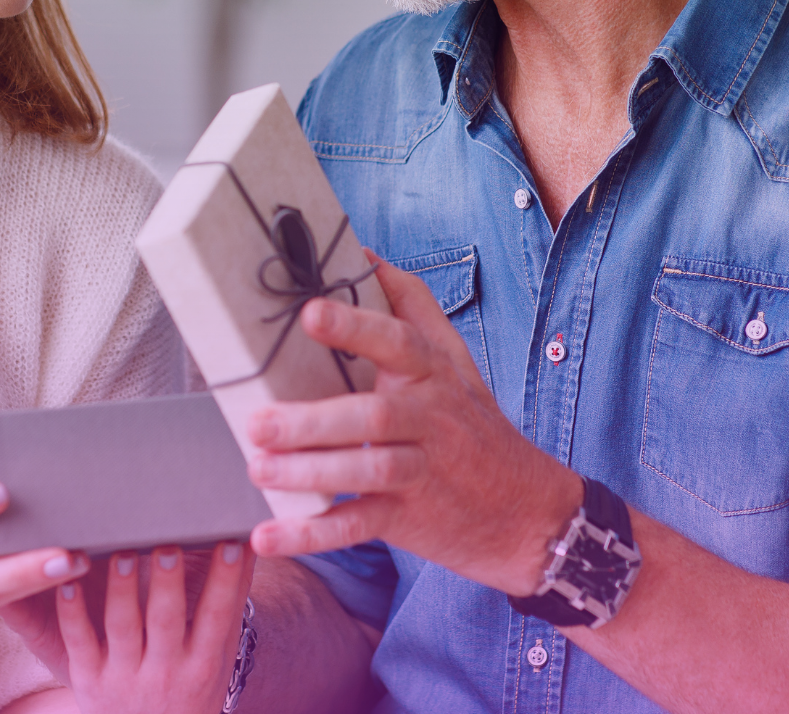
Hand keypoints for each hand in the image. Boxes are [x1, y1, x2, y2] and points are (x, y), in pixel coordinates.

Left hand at [50, 542, 255, 712]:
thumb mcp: (218, 657)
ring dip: (122, 588)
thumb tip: (250, 546)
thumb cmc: (191, 691)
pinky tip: (68, 583)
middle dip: (168, 582)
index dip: (226, 578)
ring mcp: (125, 676)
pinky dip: (72, 613)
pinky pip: (79, 642)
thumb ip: (229, 604)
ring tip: (122, 553)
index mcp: (202, 662)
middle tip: (168, 544)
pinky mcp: (89, 679)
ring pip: (123, 626)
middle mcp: (166, 671)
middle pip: (167, 619)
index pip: (217, 614)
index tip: (232, 542)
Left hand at [243, 252, 583, 594]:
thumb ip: (412, 305)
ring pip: (367, 470)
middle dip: (313, 422)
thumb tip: (364, 252)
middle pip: (373, 416)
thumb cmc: (475, 426)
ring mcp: (423, 471)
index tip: (309, 315)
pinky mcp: (411, 518)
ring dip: (308, 474)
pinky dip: (313, 535)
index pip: (397, 342)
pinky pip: (359, 527)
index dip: (355, 327)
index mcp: (433, 374)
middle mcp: (431, 419)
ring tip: (258, 468)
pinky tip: (269, 537)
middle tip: (258, 422)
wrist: (530, 514)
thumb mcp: (455, 361)